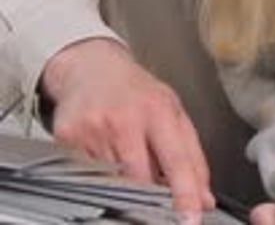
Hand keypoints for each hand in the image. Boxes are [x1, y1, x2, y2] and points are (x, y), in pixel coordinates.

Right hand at [41, 38, 213, 212]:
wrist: (91, 67)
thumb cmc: (137, 92)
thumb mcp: (172, 111)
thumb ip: (192, 156)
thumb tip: (205, 200)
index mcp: (157, 109)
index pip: (176, 159)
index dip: (185, 193)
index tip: (191, 220)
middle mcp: (124, 118)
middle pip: (141, 180)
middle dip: (149, 192)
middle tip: (151, 186)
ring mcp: (93, 128)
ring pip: (113, 182)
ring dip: (123, 181)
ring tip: (124, 154)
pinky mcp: (67, 138)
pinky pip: (87, 177)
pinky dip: (98, 174)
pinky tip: (102, 151)